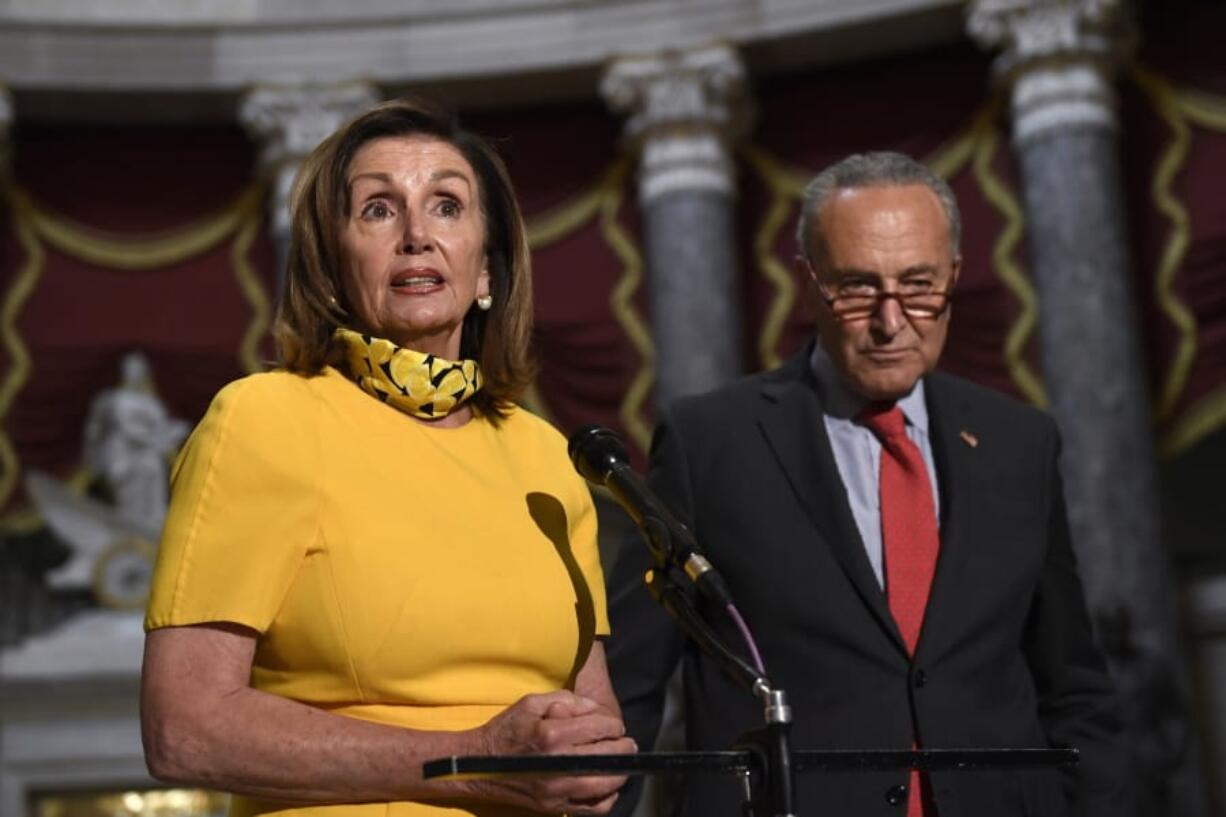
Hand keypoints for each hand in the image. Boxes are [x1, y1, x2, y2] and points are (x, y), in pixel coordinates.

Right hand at [472, 691, 636, 814]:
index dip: (614, 724)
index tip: (615, 725)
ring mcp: (555, 790)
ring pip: (606, 784)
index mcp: (552, 734)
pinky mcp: (553, 807)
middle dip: (624, 746)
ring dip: (620, 772)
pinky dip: (606, 799)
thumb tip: (595, 708)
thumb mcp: (531, 703)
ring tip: (622, 763)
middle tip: (627, 743)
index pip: (600, 728)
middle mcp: (556, 764)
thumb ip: (566, 700)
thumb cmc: (506, 730)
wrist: (478, 765)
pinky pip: (591, 810)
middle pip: (608, 755)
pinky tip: (606, 785)